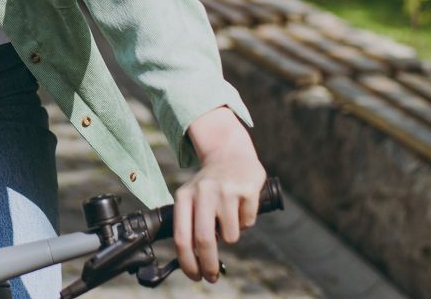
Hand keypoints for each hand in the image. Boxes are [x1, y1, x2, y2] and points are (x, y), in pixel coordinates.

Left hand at [173, 107, 266, 282]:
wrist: (231, 154)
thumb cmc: (210, 186)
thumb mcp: (192, 198)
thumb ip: (191, 224)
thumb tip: (196, 261)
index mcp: (184, 196)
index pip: (182, 237)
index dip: (187, 262)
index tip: (195, 276)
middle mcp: (202, 192)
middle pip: (205, 240)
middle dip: (209, 264)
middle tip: (212, 276)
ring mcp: (225, 190)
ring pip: (231, 235)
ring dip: (231, 235)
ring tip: (229, 217)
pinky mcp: (247, 190)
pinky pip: (248, 222)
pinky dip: (246, 221)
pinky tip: (242, 205)